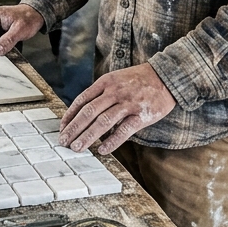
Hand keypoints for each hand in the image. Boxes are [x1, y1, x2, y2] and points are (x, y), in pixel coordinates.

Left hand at [59, 63, 176, 153]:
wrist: (165, 76)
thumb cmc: (137, 80)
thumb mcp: (116, 79)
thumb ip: (100, 94)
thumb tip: (82, 114)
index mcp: (106, 82)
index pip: (82, 100)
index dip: (70, 115)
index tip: (62, 128)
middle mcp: (115, 92)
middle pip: (89, 112)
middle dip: (74, 128)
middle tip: (63, 142)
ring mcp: (129, 103)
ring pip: (103, 122)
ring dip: (87, 136)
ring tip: (77, 148)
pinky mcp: (142, 115)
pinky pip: (124, 130)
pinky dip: (112, 141)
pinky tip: (102, 150)